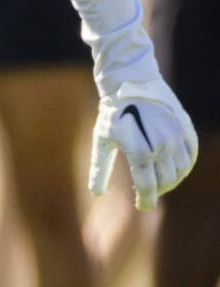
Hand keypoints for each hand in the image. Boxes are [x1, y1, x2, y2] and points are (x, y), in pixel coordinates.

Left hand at [89, 77, 197, 208]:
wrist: (130, 81)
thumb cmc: (112, 112)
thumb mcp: (101, 139)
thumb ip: (100, 168)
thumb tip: (95, 193)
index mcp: (140, 152)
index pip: (148, 187)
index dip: (146, 200)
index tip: (142, 206)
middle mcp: (161, 146)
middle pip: (166, 181)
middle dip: (156, 190)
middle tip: (148, 190)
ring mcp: (176, 136)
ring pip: (181, 170)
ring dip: (172, 180)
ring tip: (160, 180)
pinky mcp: (185, 127)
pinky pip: (191, 154)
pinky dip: (185, 166)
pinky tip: (176, 168)